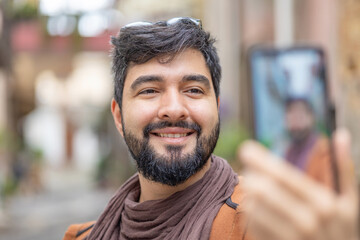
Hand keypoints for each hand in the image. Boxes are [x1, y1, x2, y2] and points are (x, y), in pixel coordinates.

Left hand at [238, 129, 358, 239]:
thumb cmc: (342, 231)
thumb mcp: (349, 202)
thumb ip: (344, 168)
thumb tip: (342, 134)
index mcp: (323, 203)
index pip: (283, 175)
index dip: (260, 160)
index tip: (245, 149)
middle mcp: (306, 221)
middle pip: (262, 191)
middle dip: (251, 176)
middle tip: (248, 172)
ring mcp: (290, 238)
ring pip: (253, 208)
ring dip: (249, 195)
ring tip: (254, 192)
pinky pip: (252, 225)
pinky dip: (250, 214)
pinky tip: (258, 211)